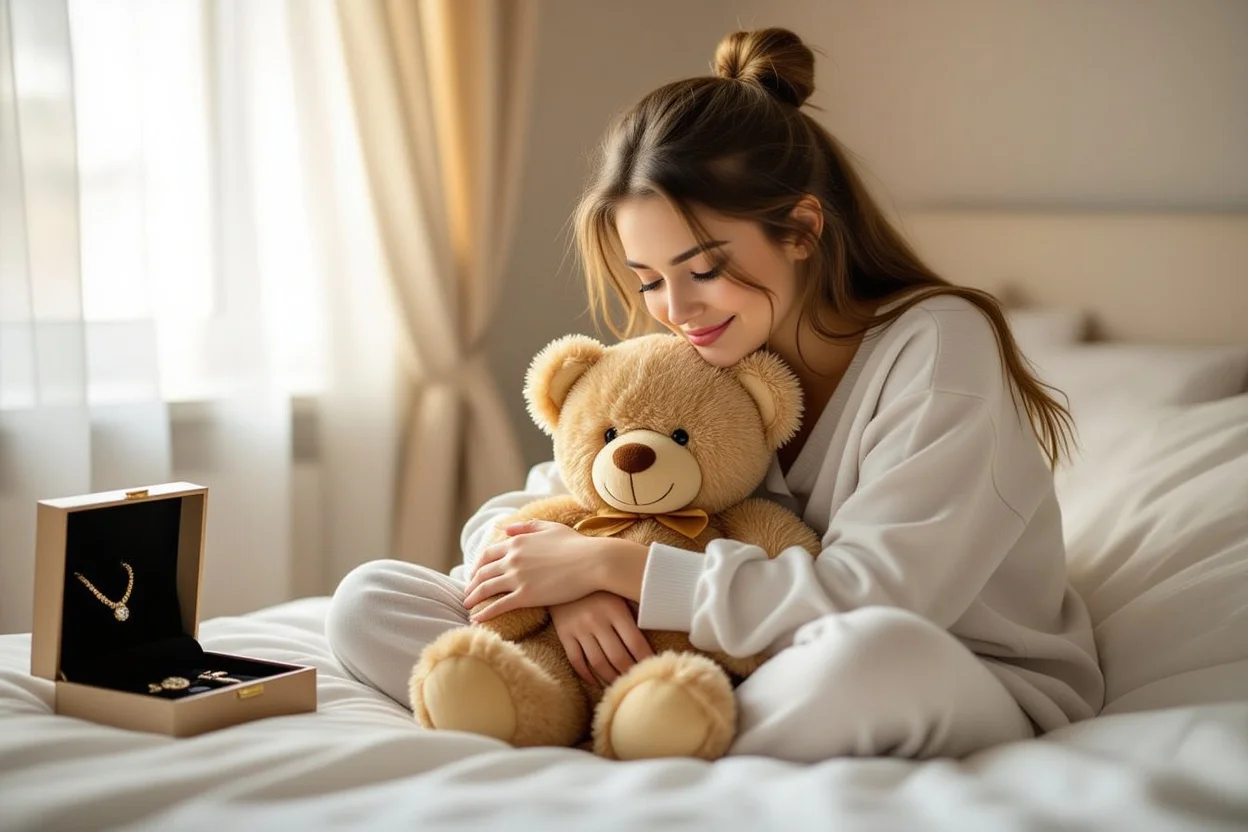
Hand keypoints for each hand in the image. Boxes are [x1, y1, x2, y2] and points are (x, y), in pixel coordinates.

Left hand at [463, 520, 601, 619]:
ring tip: (467, 605)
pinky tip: (477, 619)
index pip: (488, 554)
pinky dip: (485, 613)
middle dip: (472, 583)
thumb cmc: (577, 545)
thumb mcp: (550, 528)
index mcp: (517, 541)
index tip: (474, 574)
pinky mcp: (526, 595)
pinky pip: (498, 605)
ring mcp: (517, 577)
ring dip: (473, 598)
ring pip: (486, 588)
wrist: (593, 561)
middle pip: (483, 572)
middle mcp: (512, 558)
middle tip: (467, 593)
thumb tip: (506, 528)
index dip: (478, 565)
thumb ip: (526, 527)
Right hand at [550, 592, 652, 685]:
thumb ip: (637, 608)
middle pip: (618, 657)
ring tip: (620, 685)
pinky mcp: (564, 634)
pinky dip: (586, 674)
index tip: (654, 669)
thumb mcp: (620, 592)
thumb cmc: (600, 587)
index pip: (635, 643)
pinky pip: (576, 661)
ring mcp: (578, 629)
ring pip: (598, 663)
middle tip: (638, 683)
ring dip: (611, 678)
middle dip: (630, 673)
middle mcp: (596, 620)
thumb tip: (661, 623)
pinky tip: (596, 681)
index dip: (646, 660)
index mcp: (615, 610)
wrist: (564, 575)